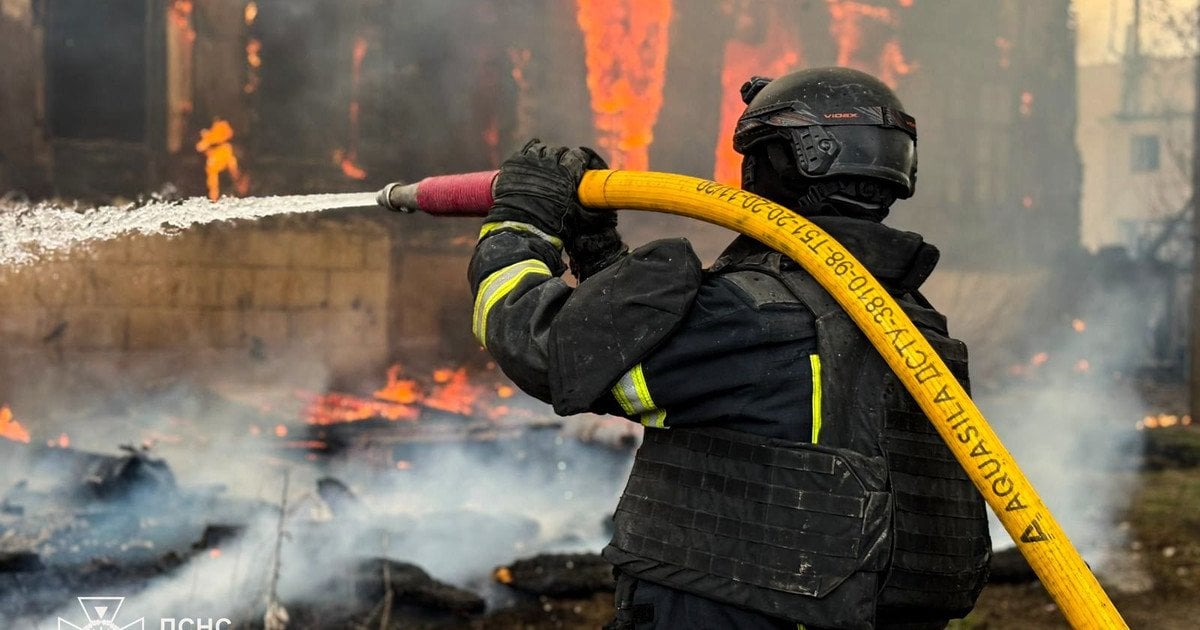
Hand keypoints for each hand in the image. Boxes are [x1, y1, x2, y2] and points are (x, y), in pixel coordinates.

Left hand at [488, 139, 607, 239]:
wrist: (521, 230)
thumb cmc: (552, 227)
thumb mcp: (578, 219)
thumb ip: (595, 213)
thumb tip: (610, 214)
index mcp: (567, 174)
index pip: (578, 155)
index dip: (581, 159)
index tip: (582, 165)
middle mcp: (549, 164)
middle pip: (560, 151)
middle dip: (564, 157)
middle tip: (564, 167)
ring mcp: (530, 162)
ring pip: (542, 148)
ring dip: (547, 154)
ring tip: (548, 164)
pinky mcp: (514, 164)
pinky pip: (526, 149)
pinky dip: (531, 150)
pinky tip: (534, 156)